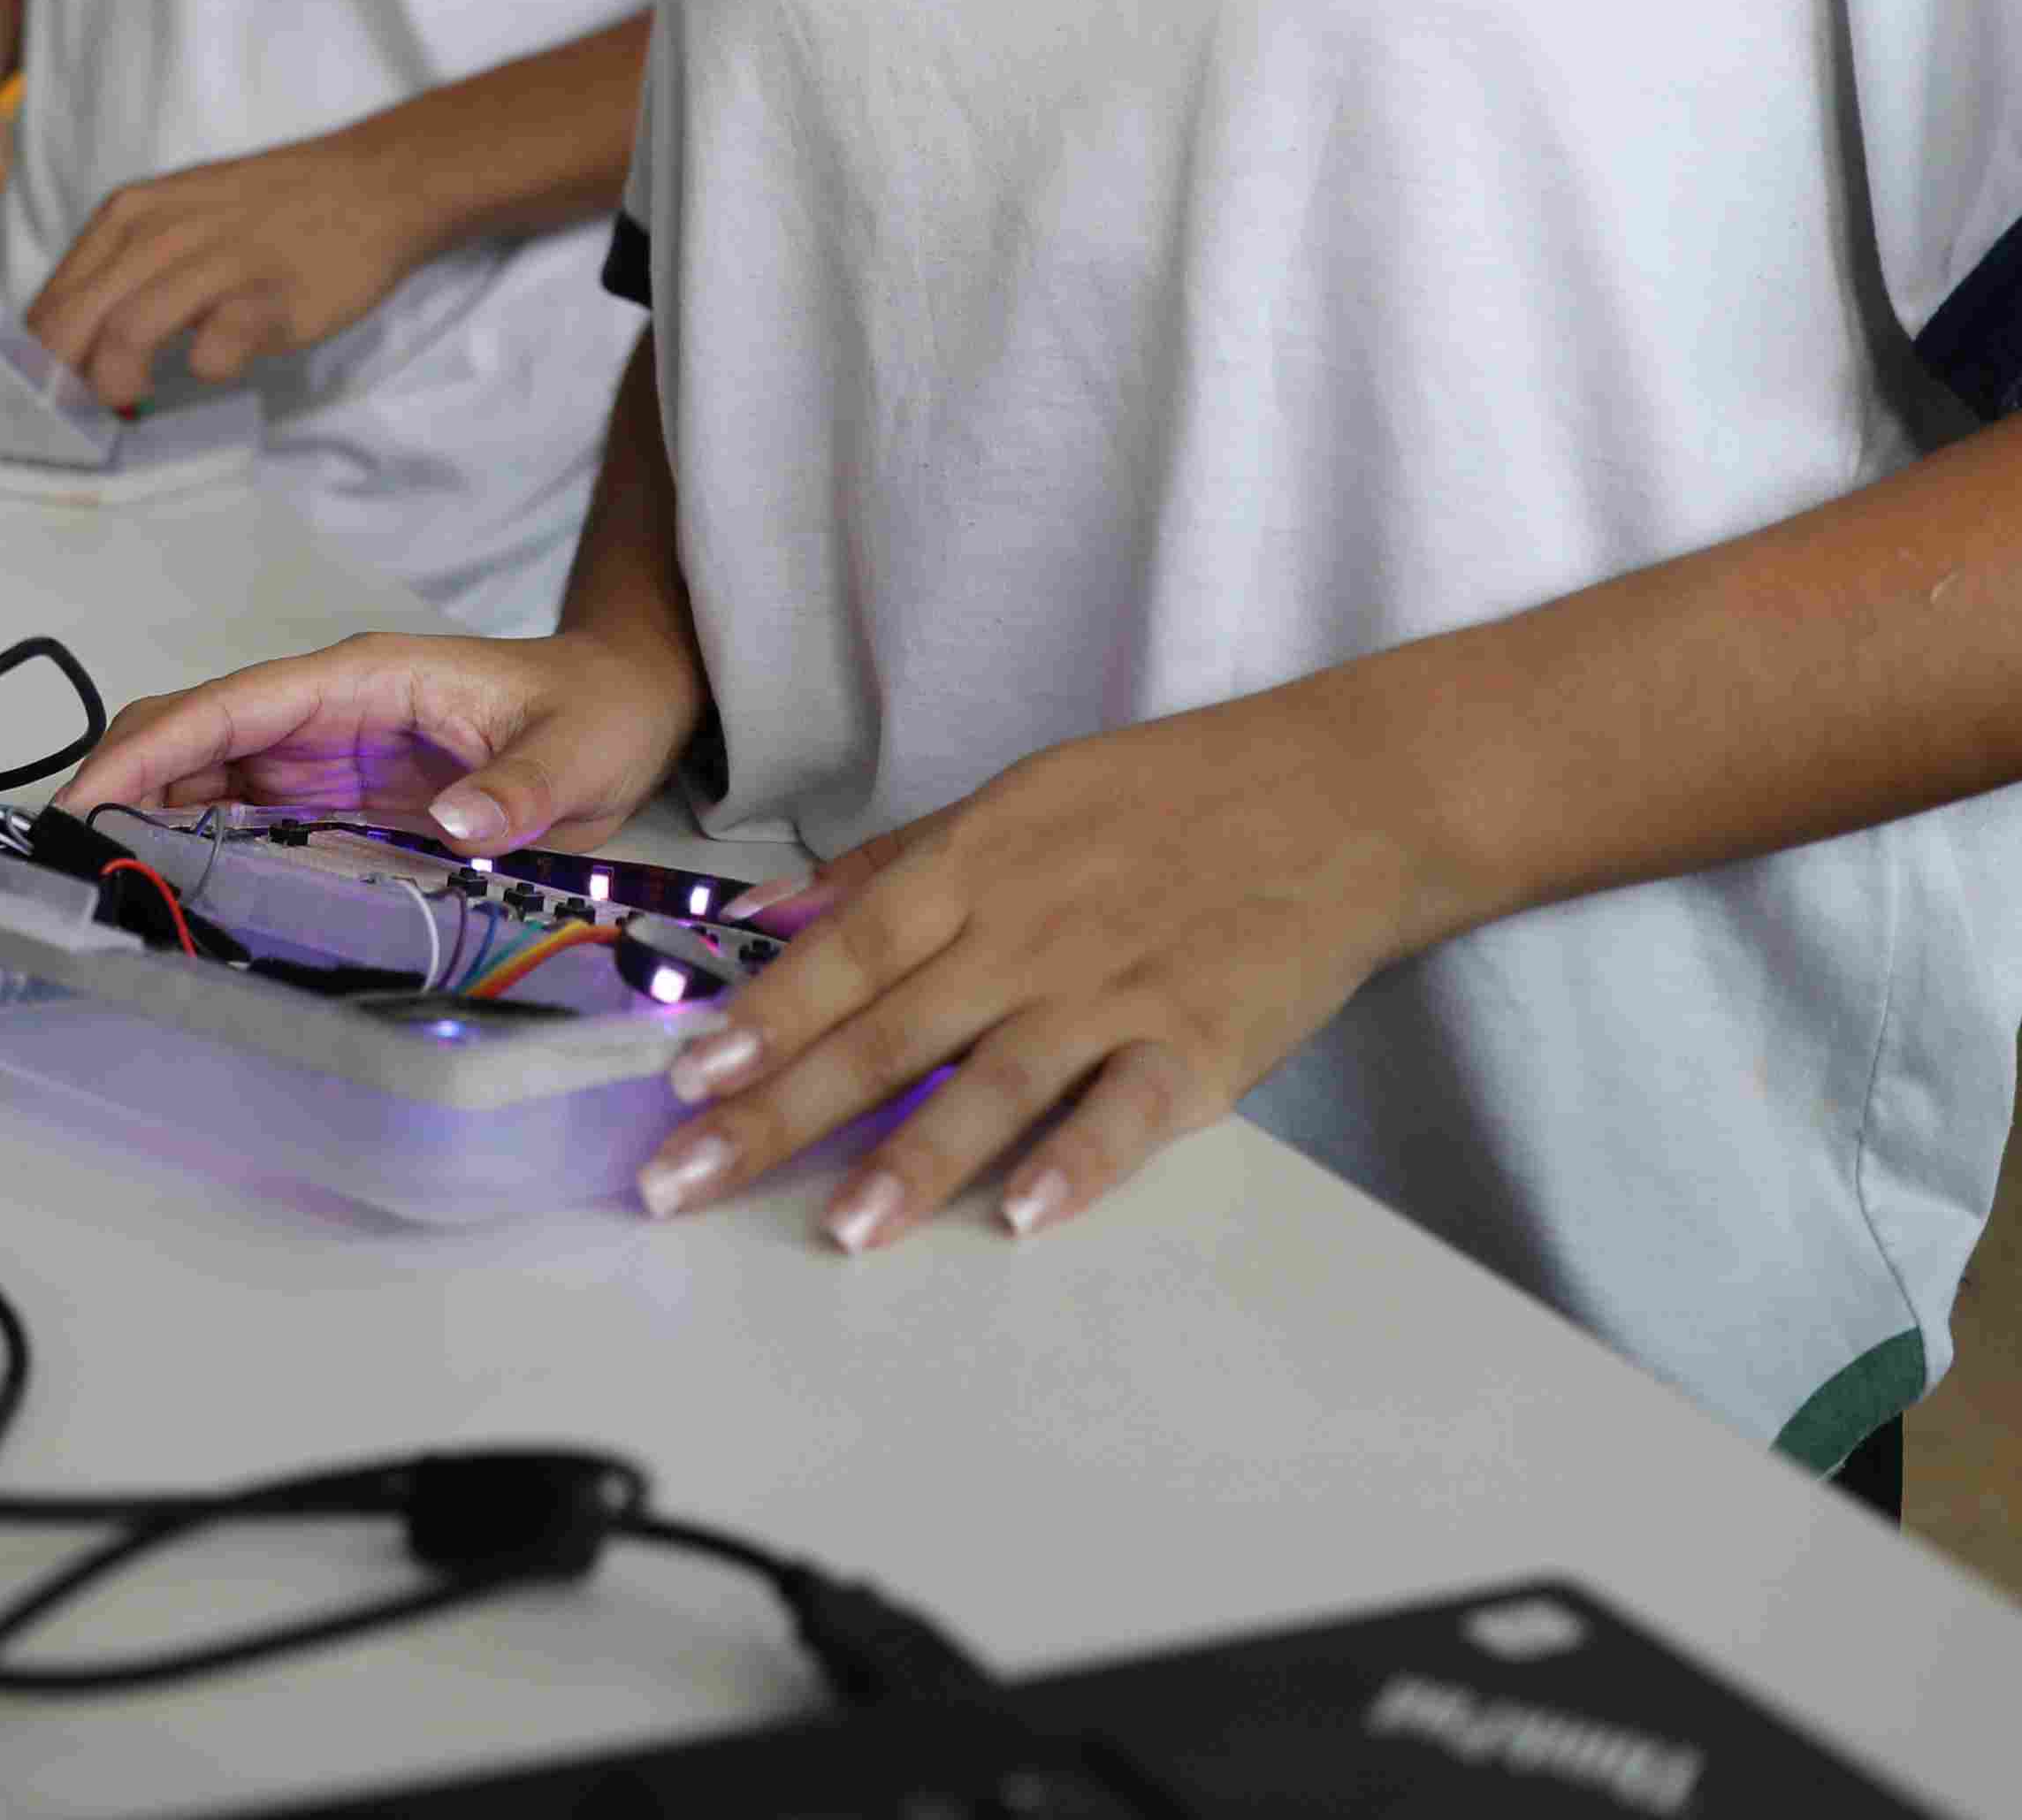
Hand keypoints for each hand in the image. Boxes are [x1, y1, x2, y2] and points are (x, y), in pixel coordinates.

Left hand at [23, 127, 419, 414]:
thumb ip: (124, 273)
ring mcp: (215, 258)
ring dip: (117, 381)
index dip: (38, 362)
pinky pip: (219, 342)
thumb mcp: (174, 221)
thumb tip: (70, 351)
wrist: (368, 185)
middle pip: (76, 320)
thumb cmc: (262, 215)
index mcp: (126, 216)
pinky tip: (218, 366)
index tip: (49, 404)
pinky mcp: (270, 290)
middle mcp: (159, 231)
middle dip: (64, 384)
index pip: (52, 299)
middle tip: (78, 422)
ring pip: (129, 330)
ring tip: (131, 405)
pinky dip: (207, 366)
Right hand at [65, 623, 706, 856]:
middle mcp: (327, 712)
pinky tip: (173, 892)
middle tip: (68, 865)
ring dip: (152, 821)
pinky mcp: (341, 799)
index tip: (87, 798)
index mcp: (362, 679)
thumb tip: (458, 824)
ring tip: (99, 889)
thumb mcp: (575, 749)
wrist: (625, 707)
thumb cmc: (597, 710)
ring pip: (210, 777)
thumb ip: (519, 788)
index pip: (234, 704)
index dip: (153, 748)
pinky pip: (252, 818)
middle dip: (125, 784)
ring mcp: (328, 755)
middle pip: (197, 733)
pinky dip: (202, 847)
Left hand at [640, 684, 1460, 1258]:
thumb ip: (889, 866)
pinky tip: (1024, 1215)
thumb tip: (767, 909)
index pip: (844, 955)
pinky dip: (1077, 1160)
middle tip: (684, 1183)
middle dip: (775, 1112)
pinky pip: (1127, 1110)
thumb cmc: (1167, 797)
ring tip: (838, 1230)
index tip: (682, 1081)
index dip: (760, 1020)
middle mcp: (1027, 932)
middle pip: (884, 1033)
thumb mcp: (1016, 797)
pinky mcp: (1199, 1039)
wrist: (1339, 790)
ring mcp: (1112, 989)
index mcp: (976, 867)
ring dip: (912, 1159)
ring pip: (992, 1082)